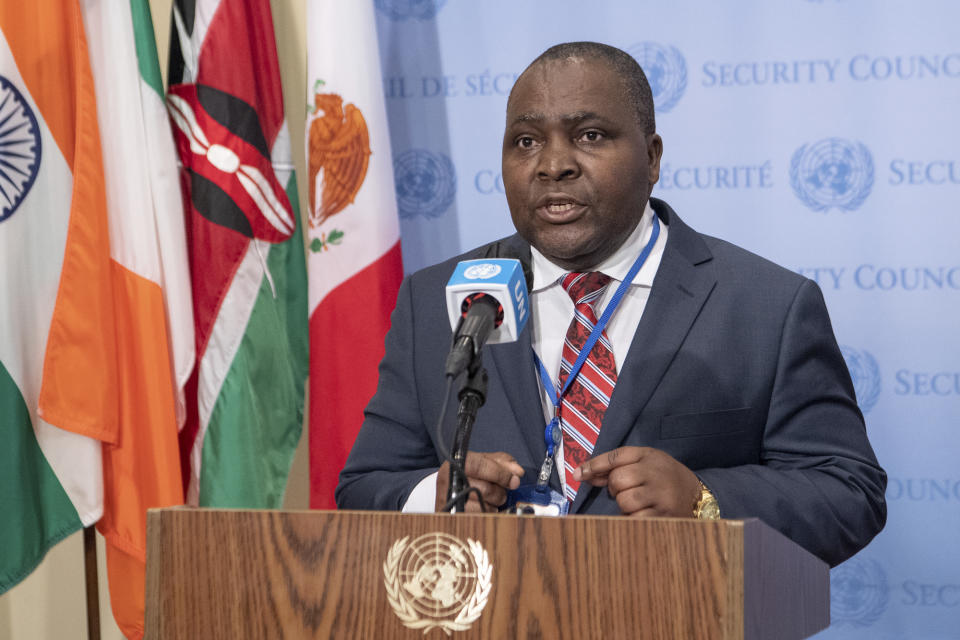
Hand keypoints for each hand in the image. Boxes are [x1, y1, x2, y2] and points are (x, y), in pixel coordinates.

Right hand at [435, 451, 523, 511]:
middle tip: (501, 491)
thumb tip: (518, 472)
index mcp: (459, 461)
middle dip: (500, 492)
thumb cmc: (471, 472)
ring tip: (491, 498)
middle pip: (485, 489)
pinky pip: (479, 518)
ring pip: (484, 506)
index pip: (480, 466)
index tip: (514, 480)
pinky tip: (484, 506)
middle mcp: (451, 480)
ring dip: (494, 504)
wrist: (450, 487)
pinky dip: (487, 513)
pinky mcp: (454, 515)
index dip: (500, 474)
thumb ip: (503, 462)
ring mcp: (450, 499)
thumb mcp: (486, 460)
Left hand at [573, 446, 700, 516]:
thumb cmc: (663, 477)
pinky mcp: (665, 515)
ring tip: (638, 502)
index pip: (616, 457)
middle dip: (616, 488)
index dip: (594, 465)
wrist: (698, 495)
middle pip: (618, 480)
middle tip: (628, 490)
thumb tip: (582, 475)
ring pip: (624, 500)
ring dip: (625, 504)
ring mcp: (662, 495)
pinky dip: (633, 517)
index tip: (578, 475)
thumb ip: (614, 466)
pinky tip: (644, 512)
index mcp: (650, 456)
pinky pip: (635, 517)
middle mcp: (656, 472)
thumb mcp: (644, 462)